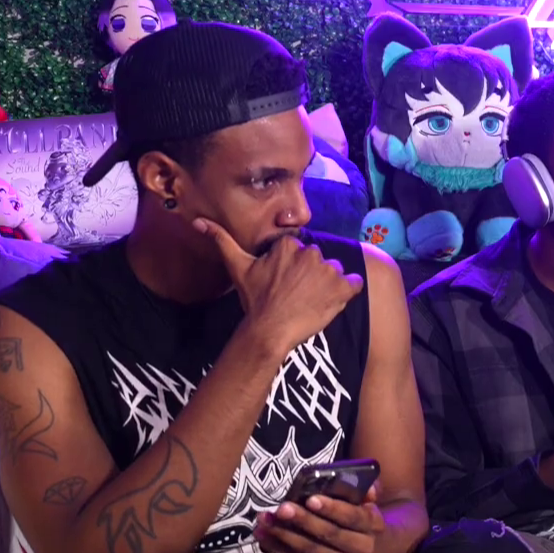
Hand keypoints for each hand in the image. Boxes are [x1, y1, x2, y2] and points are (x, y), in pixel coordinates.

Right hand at [198, 221, 363, 354]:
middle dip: (311, 274)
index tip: (285, 281)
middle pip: (318, 260)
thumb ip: (221, 240)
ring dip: (328, 283)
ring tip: (311, 300)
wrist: (270, 330)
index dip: (293, 267)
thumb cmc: (255, 300)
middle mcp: (311, 252)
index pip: (299, 250)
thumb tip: (197, 222)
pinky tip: (333, 301)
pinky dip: (349, 290)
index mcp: (289, 245)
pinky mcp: (343, 288)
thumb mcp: (238, 267)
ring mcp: (329, 270)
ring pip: (335, 271)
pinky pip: (355, 282)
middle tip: (297, 294)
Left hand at [256, 485, 386, 552]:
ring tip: (264, 521)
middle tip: (281, 509)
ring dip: (284, 535)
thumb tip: (363, 486)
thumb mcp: (368, 500)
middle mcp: (361, 548)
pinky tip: (263, 537)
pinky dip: (279, 550)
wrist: (375, 548)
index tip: (311, 499)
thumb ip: (365, 490)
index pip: (352, 517)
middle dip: (303, 521)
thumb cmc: (362, 516)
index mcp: (372, 525)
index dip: (332, 509)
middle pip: (329, 535)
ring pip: (311, 551)